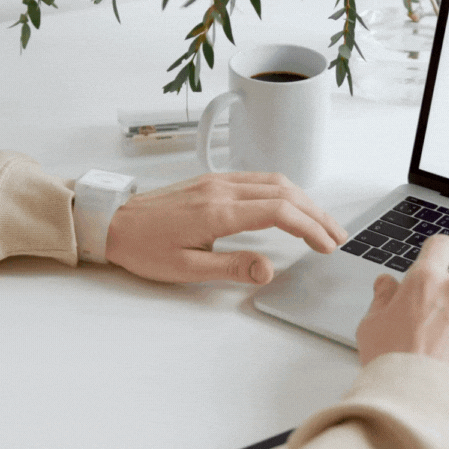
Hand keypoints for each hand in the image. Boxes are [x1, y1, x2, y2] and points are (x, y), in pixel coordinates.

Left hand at [104, 172, 347, 283]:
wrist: (111, 222)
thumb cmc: (144, 248)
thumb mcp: (185, 269)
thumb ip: (231, 267)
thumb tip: (268, 270)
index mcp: (218, 211)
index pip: (279, 212)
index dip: (309, 229)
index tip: (327, 247)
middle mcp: (222, 189)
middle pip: (285, 192)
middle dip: (317, 214)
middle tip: (338, 237)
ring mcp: (218, 181)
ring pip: (275, 181)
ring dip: (305, 201)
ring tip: (322, 224)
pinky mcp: (213, 180)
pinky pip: (259, 179)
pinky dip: (285, 192)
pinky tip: (292, 206)